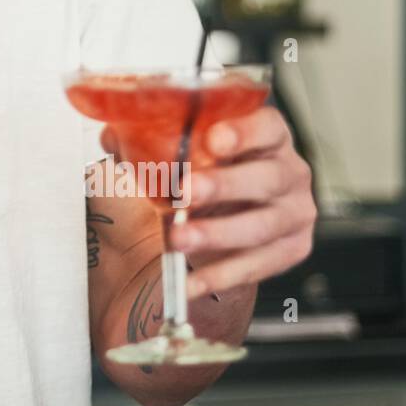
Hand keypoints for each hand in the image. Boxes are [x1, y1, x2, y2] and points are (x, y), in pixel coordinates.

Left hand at [104, 106, 314, 298]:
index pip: (266, 125)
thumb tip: (112, 136)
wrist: (208, 226)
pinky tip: (192, 280)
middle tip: (186, 192)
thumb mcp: (171, 153)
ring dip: (216, 233)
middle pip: (266, 176)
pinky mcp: (290, 249)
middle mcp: (288, 170)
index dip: (243, 132)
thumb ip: (144, 139)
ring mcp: (293, 212)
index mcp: (265, 135)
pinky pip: (257, 265)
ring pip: (261, 225)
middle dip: (223, 185)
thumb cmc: (195, 179)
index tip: (213, 140)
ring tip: (179, 238)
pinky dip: (220, 274)